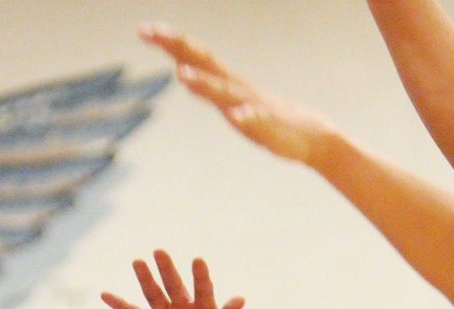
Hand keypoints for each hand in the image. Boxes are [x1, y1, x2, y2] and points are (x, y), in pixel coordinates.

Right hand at [101, 251, 242, 308]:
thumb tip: (240, 298)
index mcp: (206, 308)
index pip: (203, 288)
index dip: (200, 276)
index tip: (198, 260)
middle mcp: (184, 306)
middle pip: (174, 285)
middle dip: (167, 269)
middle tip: (160, 252)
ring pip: (153, 294)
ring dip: (145, 279)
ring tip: (138, 262)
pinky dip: (120, 305)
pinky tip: (104, 294)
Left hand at [140, 24, 335, 163]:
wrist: (310, 135)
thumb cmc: (267, 117)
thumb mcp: (231, 100)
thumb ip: (206, 85)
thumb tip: (180, 69)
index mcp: (225, 82)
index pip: (193, 56)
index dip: (170, 42)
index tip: (143, 29)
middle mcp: (235, 88)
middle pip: (203, 63)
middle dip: (177, 48)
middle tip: (151, 33)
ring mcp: (252, 106)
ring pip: (225, 92)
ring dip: (205, 84)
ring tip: (183, 75)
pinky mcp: (269, 128)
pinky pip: (257, 121)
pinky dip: (247, 117)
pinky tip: (238, 117)